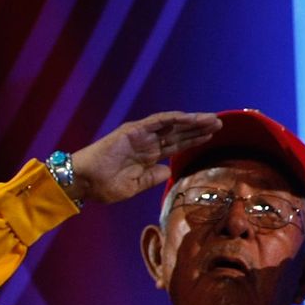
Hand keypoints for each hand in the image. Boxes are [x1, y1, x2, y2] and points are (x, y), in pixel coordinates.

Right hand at [66, 111, 222, 205]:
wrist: (84, 182)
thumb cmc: (105, 186)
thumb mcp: (135, 186)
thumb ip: (153, 178)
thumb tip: (168, 170)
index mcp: (149, 156)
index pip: (177, 145)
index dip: (195, 140)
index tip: (212, 136)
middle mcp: (147, 143)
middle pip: (179, 133)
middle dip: (199, 128)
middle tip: (219, 123)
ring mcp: (141, 135)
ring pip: (172, 124)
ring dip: (192, 121)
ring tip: (211, 119)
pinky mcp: (133, 130)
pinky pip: (157, 121)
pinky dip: (174, 118)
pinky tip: (190, 117)